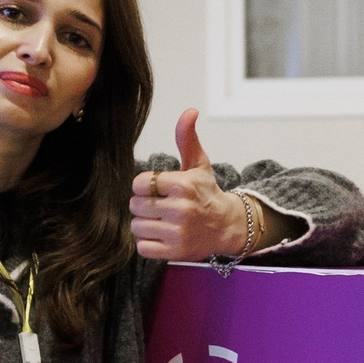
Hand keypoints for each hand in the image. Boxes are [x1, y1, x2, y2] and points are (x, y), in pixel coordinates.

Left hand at [129, 109, 252, 260]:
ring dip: (144, 224)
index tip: (155, 189)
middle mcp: (181, 209)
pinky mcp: (175, 252)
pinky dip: (147, 242)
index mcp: (183, 185)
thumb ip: (186, 138)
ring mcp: (178, 233)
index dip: (143, 186)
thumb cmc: (207, 193)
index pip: (139, 183)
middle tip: (159, 206)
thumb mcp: (198, 164)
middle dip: (143, 204)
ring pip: (136, 226)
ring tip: (160, 220)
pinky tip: (161, 235)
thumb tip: (189, 111)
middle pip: (136, 205)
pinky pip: (142, 247)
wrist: (227, 226)